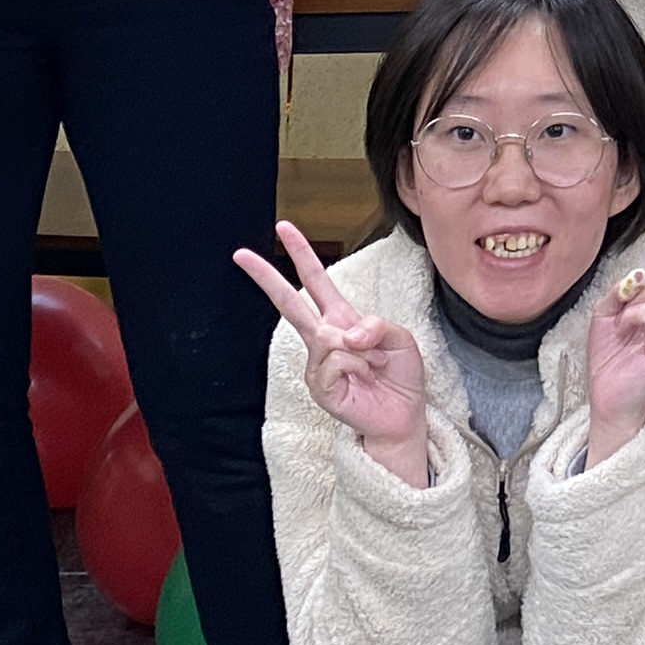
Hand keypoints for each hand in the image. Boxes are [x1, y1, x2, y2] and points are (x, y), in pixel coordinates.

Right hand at [235, 224, 435, 483]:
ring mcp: (318, 364)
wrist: (404, 416)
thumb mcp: (400, 338)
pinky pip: (334, 361)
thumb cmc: (400, 376)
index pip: (316, 280)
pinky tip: (364, 378)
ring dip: (360, 348)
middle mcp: (324, 338)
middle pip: (289, 302)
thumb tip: (342, 333)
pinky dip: (357, 366)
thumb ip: (375, 325)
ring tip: (373, 366)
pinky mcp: (319, 387)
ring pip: (327, 336)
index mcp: (341, 318)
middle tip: (240, 254)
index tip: (284, 228)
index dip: (301, 253)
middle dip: (266, 277)